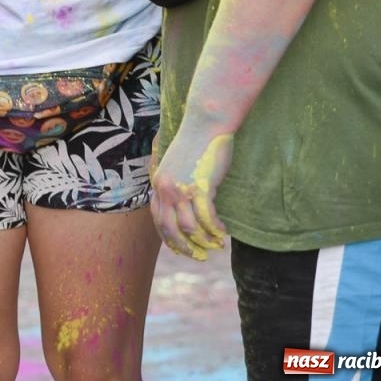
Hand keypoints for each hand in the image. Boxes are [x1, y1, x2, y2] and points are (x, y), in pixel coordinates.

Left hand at [150, 123, 231, 260]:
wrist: (204, 125)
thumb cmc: (196, 143)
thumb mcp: (179, 166)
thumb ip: (179, 185)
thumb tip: (188, 206)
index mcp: (157, 183)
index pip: (157, 219)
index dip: (169, 238)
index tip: (181, 248)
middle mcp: (165, 189)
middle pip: (169, 229)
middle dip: (184, 247)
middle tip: (199, 256)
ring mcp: (181, 189)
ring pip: (189, 227)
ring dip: (203, 241)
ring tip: (216, 246)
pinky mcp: (200, 187)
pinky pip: (206, 218)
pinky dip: (215, 229)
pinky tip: (222, 232)